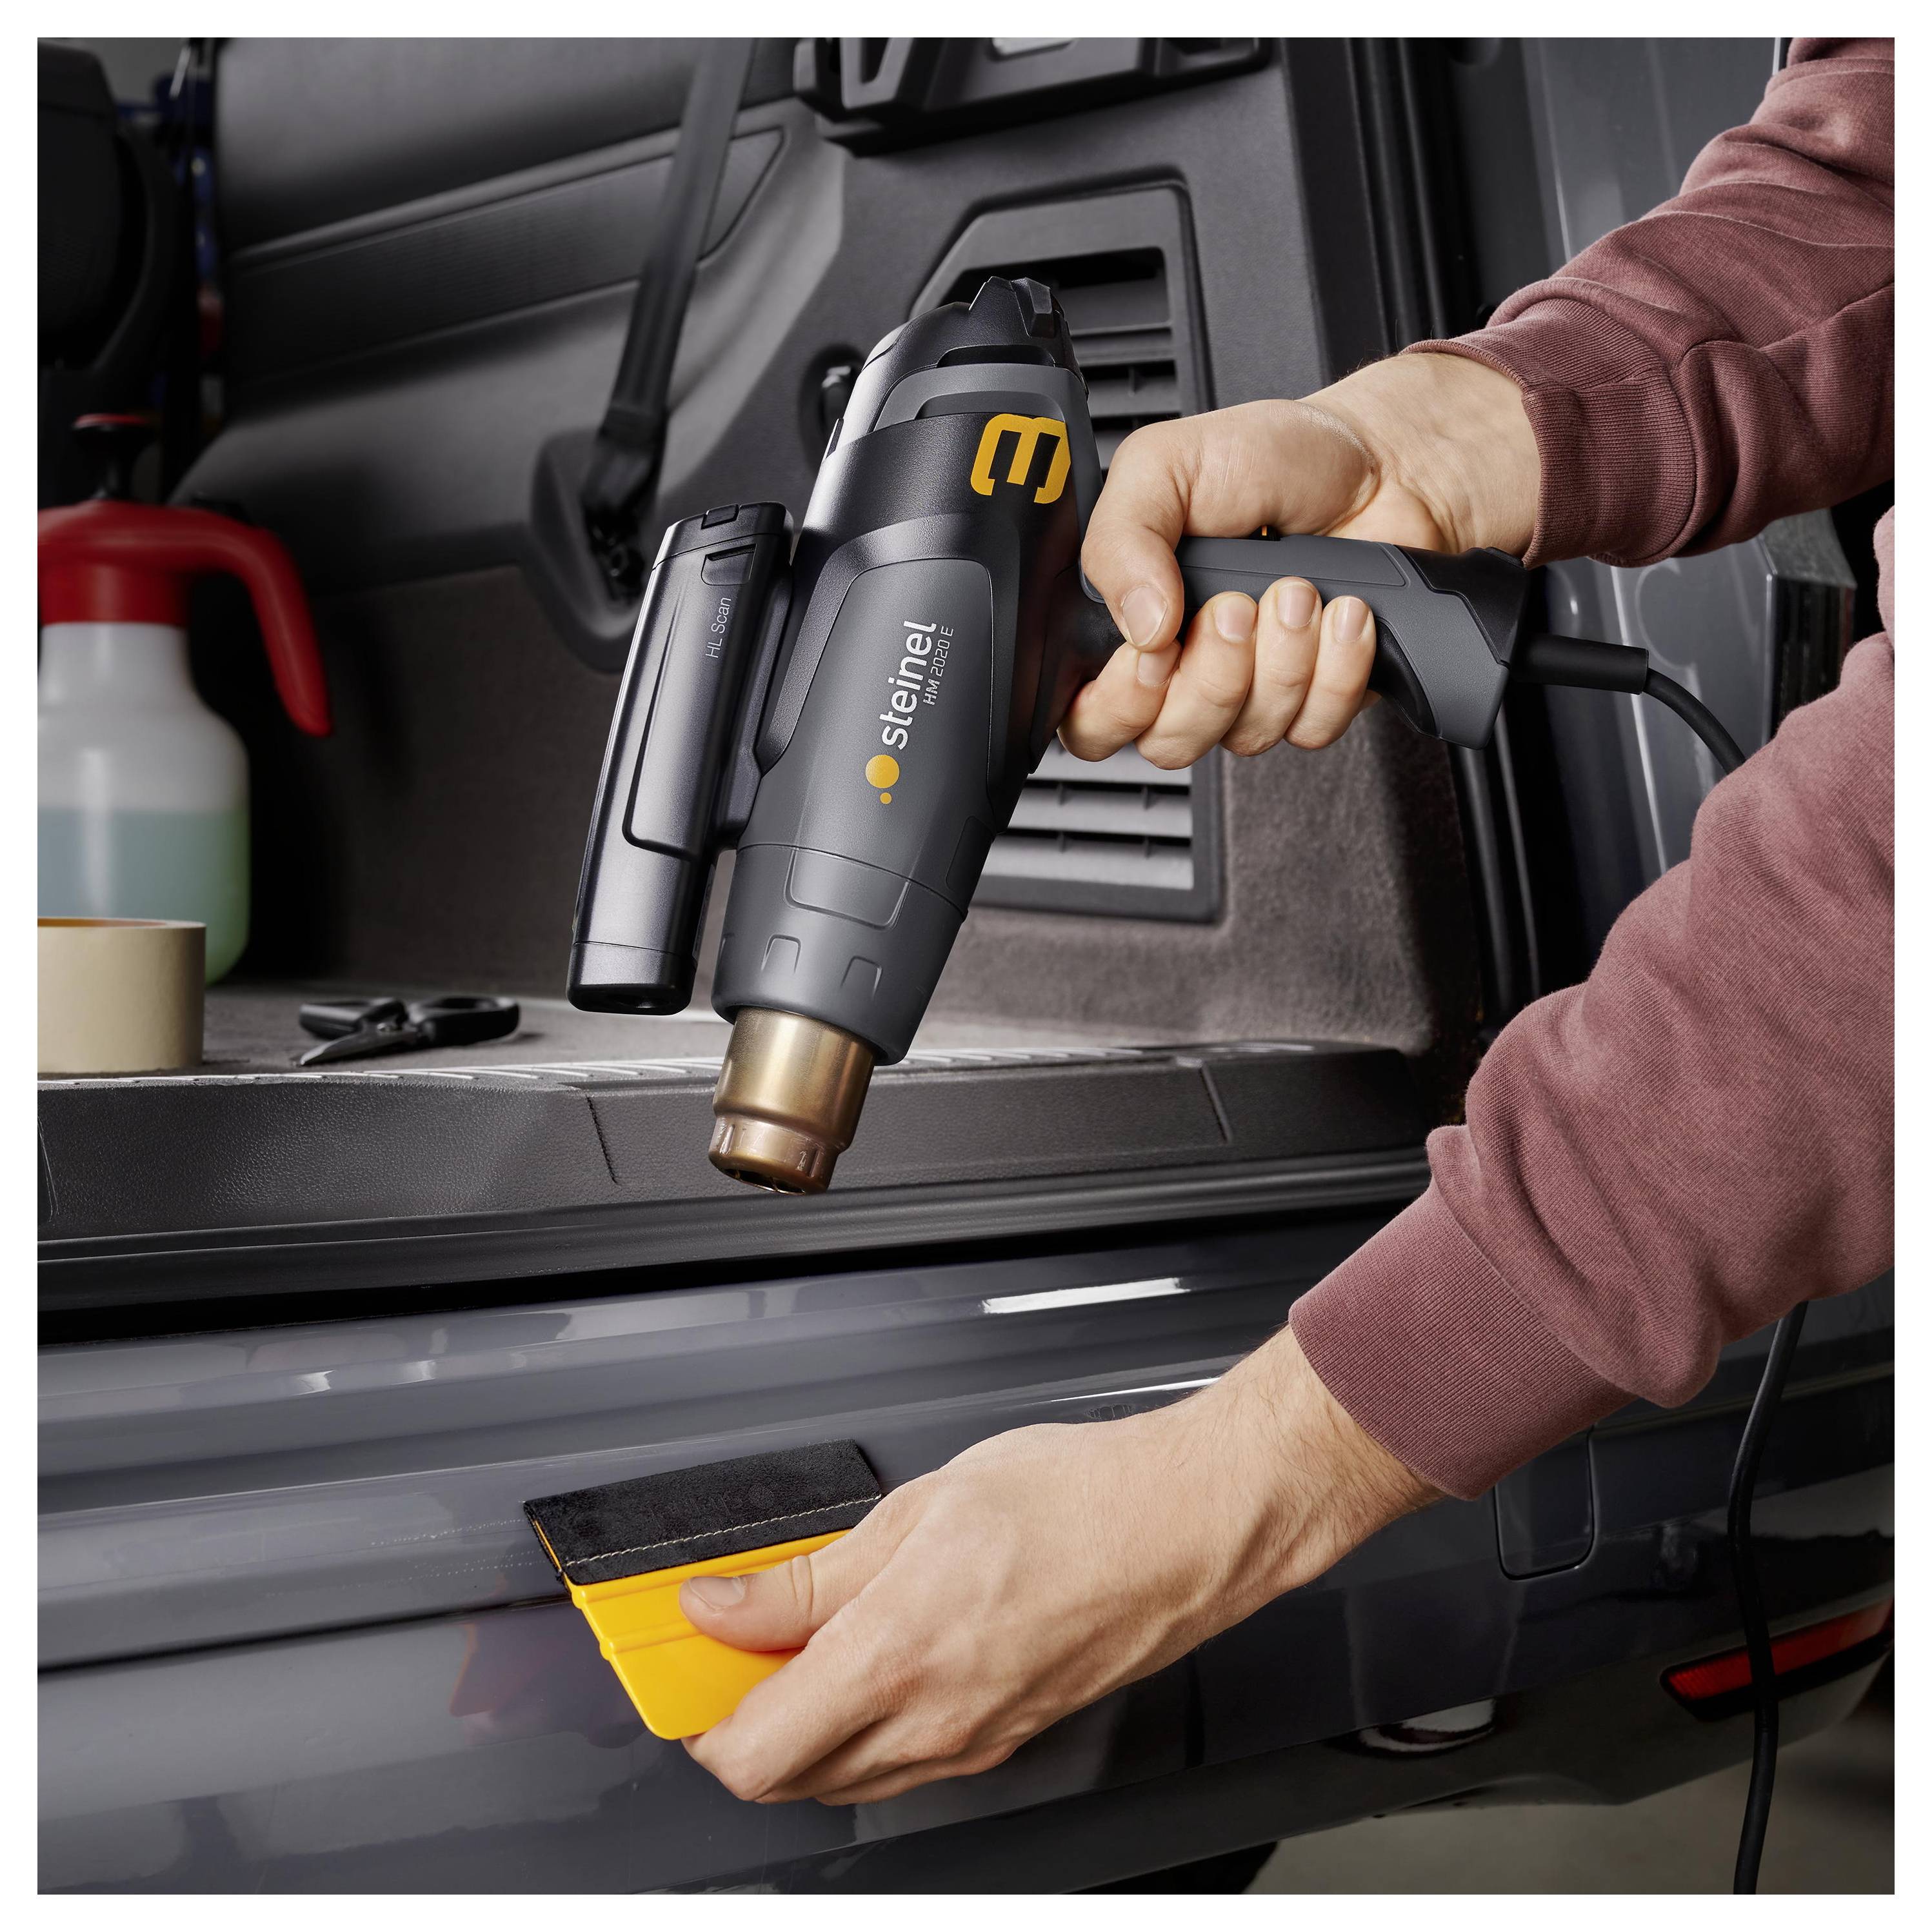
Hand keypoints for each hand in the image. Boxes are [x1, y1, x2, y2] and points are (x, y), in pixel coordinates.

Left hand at [679, 1328, 1438, 1805]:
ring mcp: (974, 1742)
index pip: (751, 1753)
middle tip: (735, 1643)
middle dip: (742, 1723)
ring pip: (846, 1776)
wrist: (1187, 1523)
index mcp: (897, 1657)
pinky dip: (864, 1723)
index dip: (697, 1719)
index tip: (686, 1663)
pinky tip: (874, 1649)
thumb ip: (806, 1576)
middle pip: (788, 1779)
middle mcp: (933, 1722)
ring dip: (803, 1725)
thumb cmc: (1077, 1499)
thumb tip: (721, 1603)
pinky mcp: (1006, 1739)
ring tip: (806, 1635)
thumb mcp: (918, 1508)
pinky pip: (905, 1761)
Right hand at [1062, 350, 1538, 766]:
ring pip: (1246, 734)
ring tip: (1300, 587)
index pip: (1091, 719)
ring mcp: (1253, 694)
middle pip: (1170, 741)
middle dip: (1213, 674)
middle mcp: (1187, 672)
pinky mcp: (1319, 702)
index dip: (1121, 703)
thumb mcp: (1163, 465)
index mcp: (1131, 626)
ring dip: (1282, 658)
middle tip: (1238, 605)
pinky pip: (1313, 727)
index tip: (1157, 647)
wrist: (1380, 462)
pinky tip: (1342, 613)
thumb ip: (1119, 539)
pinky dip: (1337, 668)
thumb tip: (1137, 626)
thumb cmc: (1269, 458)